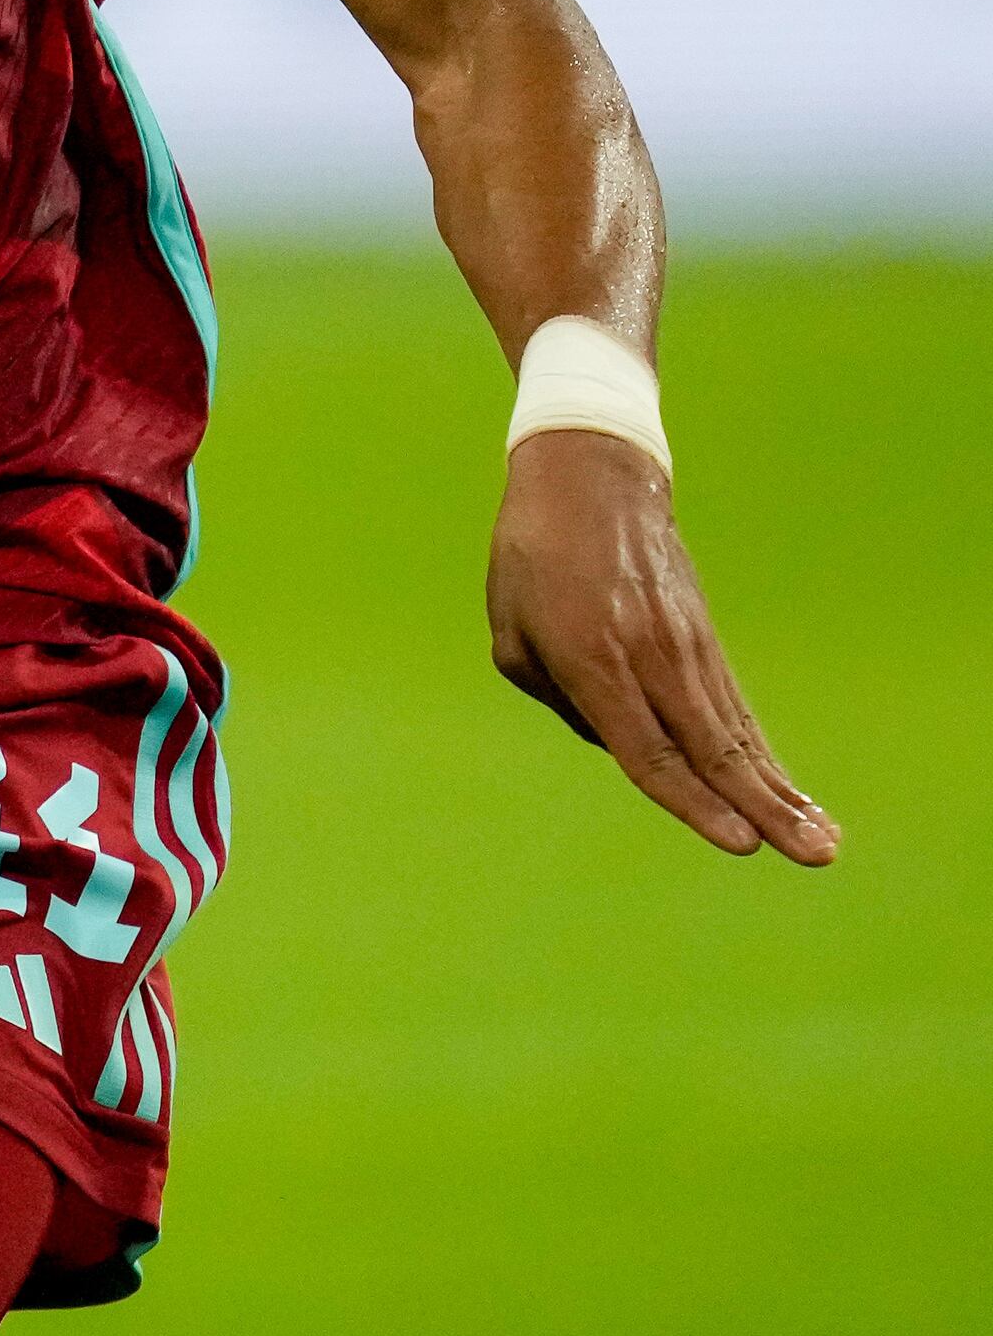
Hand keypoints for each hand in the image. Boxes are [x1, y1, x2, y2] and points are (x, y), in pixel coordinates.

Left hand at [485, 432, 834, 865]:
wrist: (592, 478)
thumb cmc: (533, 556)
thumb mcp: (512, 631)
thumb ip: (554, 696)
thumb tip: (610, 740)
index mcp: (592, 660)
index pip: (648, 750)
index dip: (693, 802)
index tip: (739, 844)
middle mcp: (650, 658)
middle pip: (713, 751)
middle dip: (765, 811)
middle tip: (816, 857)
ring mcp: (686, 646)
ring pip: (734, 735)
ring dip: (780, 793)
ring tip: (823, 843)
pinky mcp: (704, 638)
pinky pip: (733, 709)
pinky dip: (762, 755)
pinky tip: (789, 794)